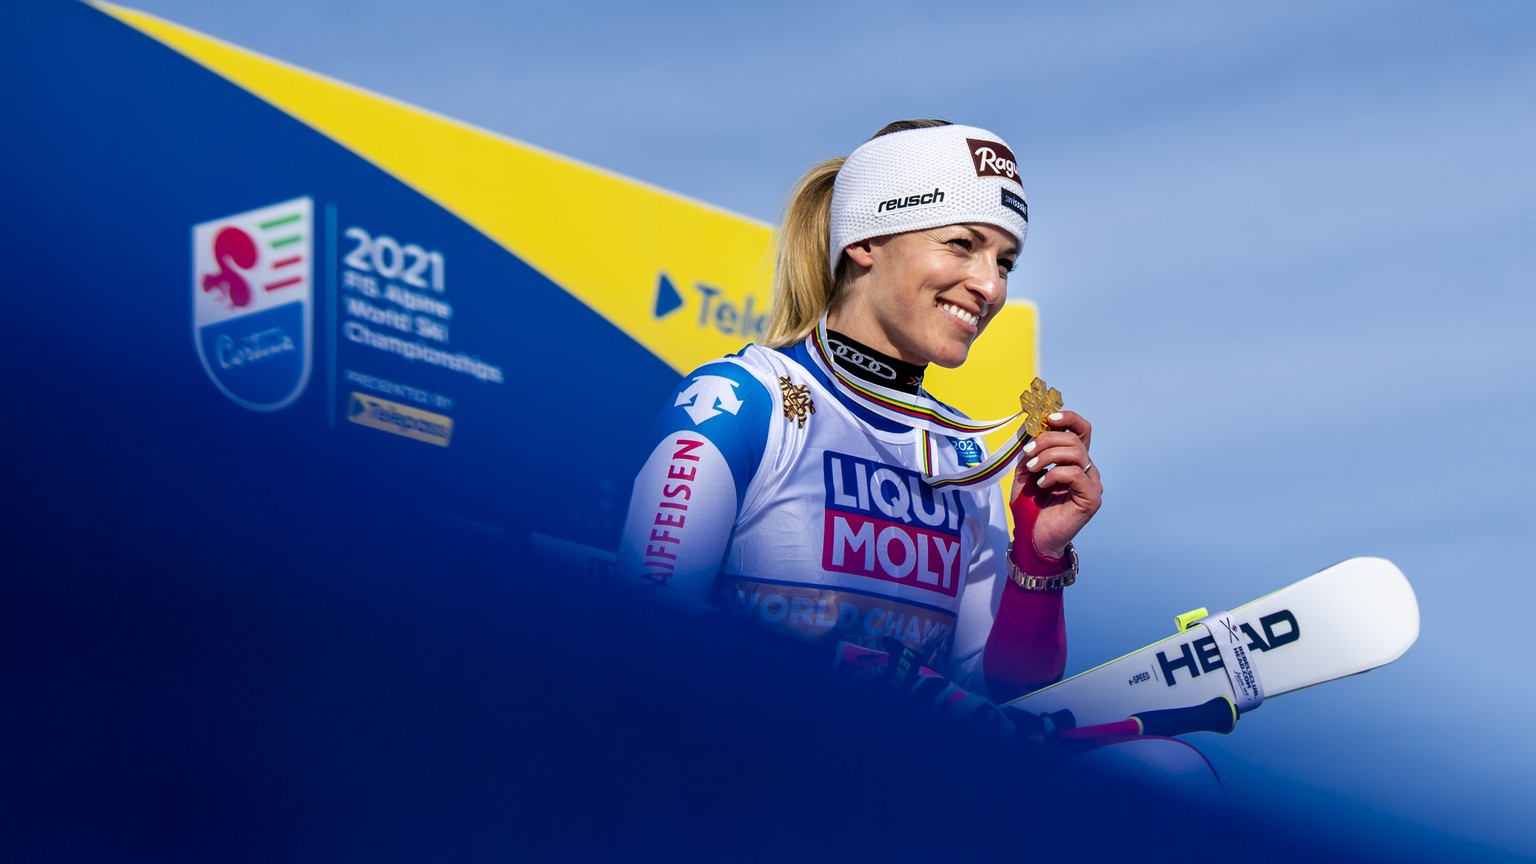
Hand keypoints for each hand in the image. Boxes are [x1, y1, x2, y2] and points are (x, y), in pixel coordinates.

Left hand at [1009, 410, 1100, 559]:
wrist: (1032, 538)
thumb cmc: (1030, 507)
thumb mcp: (1025, 473)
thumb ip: (1031, 452)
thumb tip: (1031, 427)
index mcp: (1074, 461)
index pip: (1081, 430)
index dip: (1068, 418)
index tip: (1048, 418)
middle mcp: (1088, 470)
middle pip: (1075, 439)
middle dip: (1047, 439)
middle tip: (1028, 452)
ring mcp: (1092, 484)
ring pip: (1077, 453)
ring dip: (1048, 456)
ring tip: (1032, 469)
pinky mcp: (1092, 499)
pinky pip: (1076, 474)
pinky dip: (1054, 474)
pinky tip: (1041, 485)